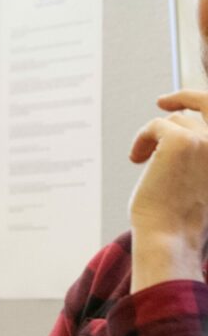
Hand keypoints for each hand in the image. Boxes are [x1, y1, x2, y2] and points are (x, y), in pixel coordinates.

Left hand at [128, 91, 207, 289]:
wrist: (170, 236)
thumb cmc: (179, 217)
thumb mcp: (199, 180)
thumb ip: (198, 154)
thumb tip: (177, 125)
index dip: (198, 100)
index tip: (174, 102)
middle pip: (199, 110)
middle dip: (182, 99)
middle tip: (161, 101)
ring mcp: (207, 140)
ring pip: (174, 122)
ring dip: (154, 138)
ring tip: (143, 161)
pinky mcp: (181, 140)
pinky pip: (155, 125)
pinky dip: (142, 139)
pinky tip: (136, 160)